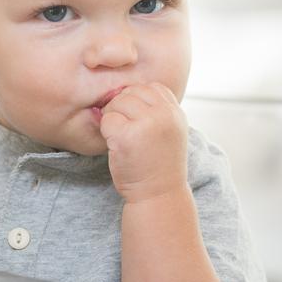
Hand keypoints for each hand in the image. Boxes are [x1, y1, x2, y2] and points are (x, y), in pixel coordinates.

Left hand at [99, 82, 188, 203]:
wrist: (158, 194)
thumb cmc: (158, 163)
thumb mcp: (168, 131)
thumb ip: (156, 110)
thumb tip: (123, 92)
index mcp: (176, 112)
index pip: (150, 87)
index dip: (137, 100)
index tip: (136, 120)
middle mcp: (164, 115)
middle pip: (131, 92)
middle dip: (121, 108)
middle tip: (125, 130)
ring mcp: (146, 124)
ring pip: (117, 103)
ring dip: (113, 119)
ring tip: (122, 138)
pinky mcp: (127, 136)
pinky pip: (107, 120)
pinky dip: (106, 132)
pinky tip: (116, 146)